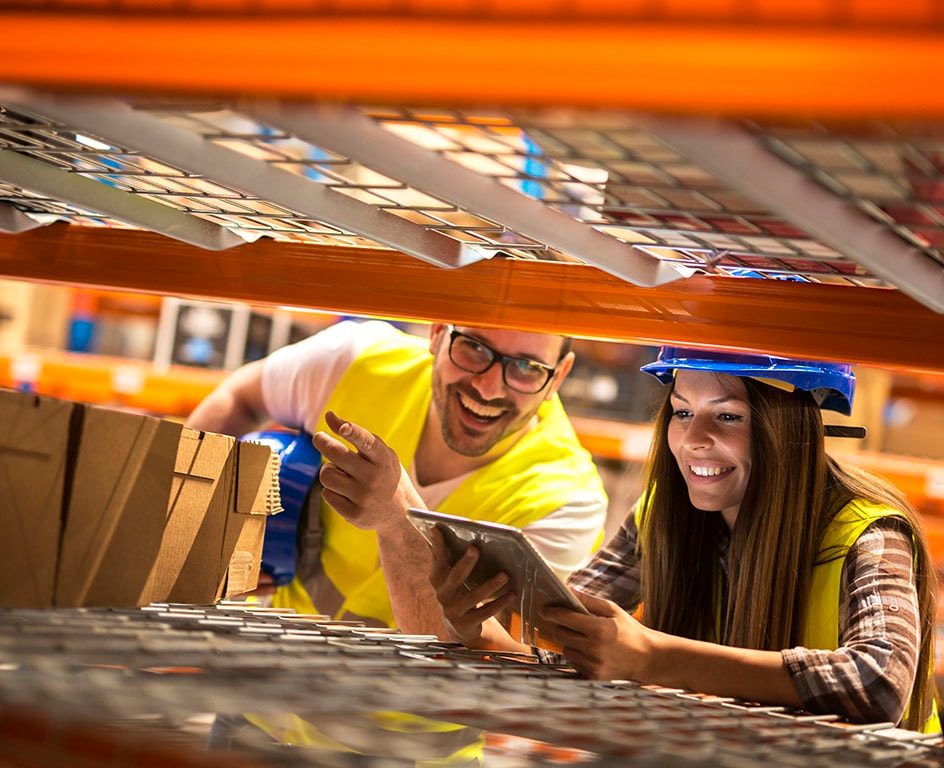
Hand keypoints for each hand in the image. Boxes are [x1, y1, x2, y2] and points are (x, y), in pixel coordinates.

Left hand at [312, 411, 422, 532]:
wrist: (400, 513)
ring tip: (342, 474)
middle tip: (319, 438)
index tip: (342, 426)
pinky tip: (346, 493)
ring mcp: (364, 497)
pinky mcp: (354, 514)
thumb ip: (358, 435)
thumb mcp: (382, 454)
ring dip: (329, 471)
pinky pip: (327, 494)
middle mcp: (374, 478)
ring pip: (326, 474)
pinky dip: (332, 491)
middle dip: (322, 441)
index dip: (353, 432)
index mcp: (384, 459)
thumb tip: (328, 415)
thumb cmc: (385, 475)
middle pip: (336, 454)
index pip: (367, 442)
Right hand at [428, 526, 517, 647]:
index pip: (437, 560)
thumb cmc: (455, 593)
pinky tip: (512, 594)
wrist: (458, 627)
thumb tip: (437, 531)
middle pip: (455, 577)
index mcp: (437, 580)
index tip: (437, 529)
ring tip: (505, 574)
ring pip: (474, 597)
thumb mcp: (447, 577)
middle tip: (475, 548)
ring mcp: (454, 611)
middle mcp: (443, 595)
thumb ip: (442, 557)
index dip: (437, 545)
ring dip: (490, 585)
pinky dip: (499, 603)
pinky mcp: (467, 624)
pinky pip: (485, 612)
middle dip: (466, 562)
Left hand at [542, 592, 654, 680]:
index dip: (552, 612)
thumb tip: (568, 590)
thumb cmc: (630, 631)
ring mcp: (593, 665)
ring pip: (566, 649)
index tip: (545, 609)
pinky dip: (577, 655)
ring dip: (570, 642)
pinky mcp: (592, 677)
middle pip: (560, 634)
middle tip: (569, 622)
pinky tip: (591, 651)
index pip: (565, 618)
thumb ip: (589, 601)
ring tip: (586, 638)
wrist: (647, 658)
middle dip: (561, 626)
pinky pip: (573, 662)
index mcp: (598, 629)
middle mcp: (594, 649)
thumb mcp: (613, 610)